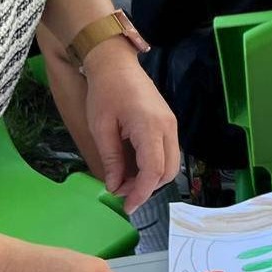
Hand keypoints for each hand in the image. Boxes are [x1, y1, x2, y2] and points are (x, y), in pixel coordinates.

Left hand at [79, 46, 177, 212]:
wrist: (116, 64)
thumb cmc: (105, 92)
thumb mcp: (101, 128)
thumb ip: (111, 159)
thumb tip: (115, 186)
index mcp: (150, 127)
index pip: (154, 170)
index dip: (141, 193)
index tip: (127, 207)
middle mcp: (168, 127)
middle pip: (168, 170)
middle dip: (147, 188)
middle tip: (120, 191)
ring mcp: (170, 124)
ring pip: (170, 163)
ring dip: (150, 178)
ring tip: (123, 179)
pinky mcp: (167, 123)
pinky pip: (166, 152)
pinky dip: (152, 166)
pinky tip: (132, 166)